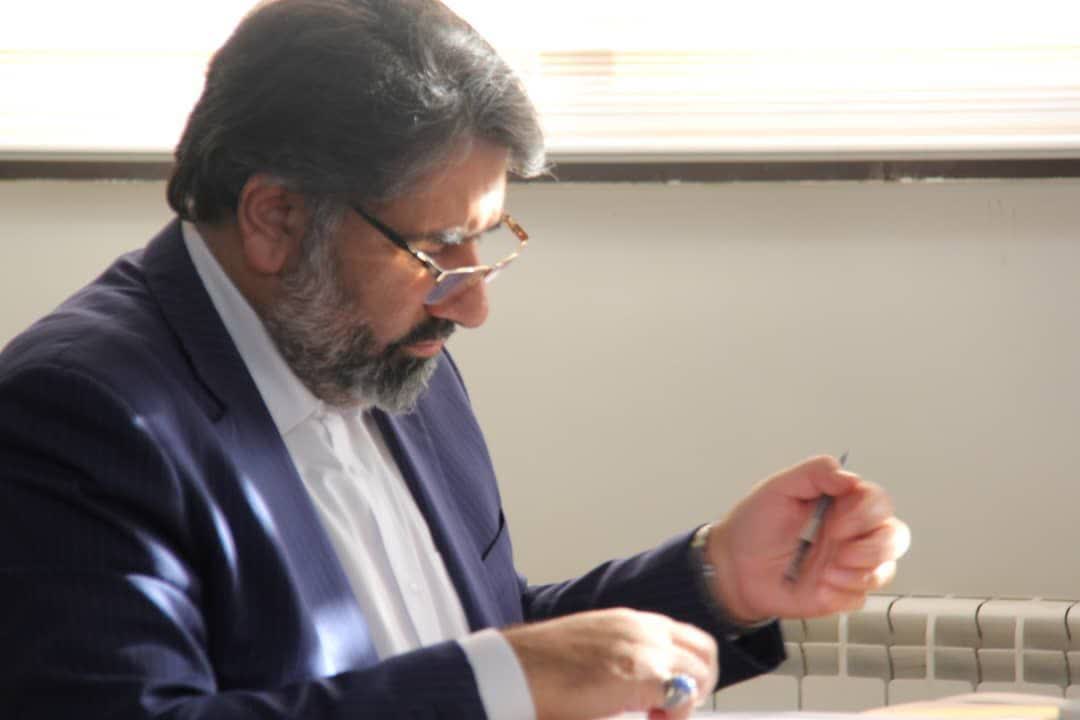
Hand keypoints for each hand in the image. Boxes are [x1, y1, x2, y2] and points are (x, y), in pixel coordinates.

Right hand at [503, 607, 717, 719]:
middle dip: (699, 685)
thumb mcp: (594, 646)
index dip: (690, 671)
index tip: (673, 695)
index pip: (688, 639)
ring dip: (687, 700)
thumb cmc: (543, 665)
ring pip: (700, 673)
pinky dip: (674, 715)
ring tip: (657, 716)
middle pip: (705, 654)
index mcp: (632, 622)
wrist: (516, 668)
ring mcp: (644, 649)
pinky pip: (682, 696)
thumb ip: (624, 654)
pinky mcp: (639, 674)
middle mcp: (643, 629)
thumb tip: (645, 686)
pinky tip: (649, 719)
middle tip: (672, 710)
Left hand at [705, 455, 910, 621]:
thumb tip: (848, 476)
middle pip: (895, 536)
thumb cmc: (754, 526)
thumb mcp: (779, 488)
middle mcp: (851, 534)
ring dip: (859, 572)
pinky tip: (817, 587)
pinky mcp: (841, 593)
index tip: (836, 522)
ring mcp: (849, 565)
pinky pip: (861, 598)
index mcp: (841, 504)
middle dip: (873, 546)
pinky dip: (841, 594)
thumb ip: (815, 474)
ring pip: (886, 569)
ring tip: (825, 572)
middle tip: (838, 550)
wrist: (733, 568)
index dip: (866, 513)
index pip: (879, 502)